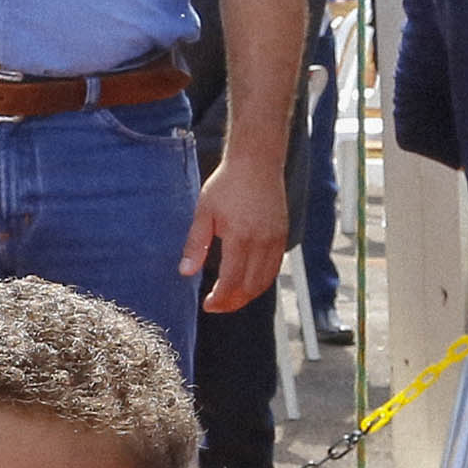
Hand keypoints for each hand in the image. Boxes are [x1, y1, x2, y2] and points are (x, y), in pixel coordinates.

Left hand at [184, 152, 288, 312]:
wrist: (257, 162)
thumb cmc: (227, 184)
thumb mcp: (203, 213)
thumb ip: (195, 244)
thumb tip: (185, 272)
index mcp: (240, 237)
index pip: (231, 281)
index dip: (220, 299)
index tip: (207, 305)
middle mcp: (262, 241)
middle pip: (250, 287)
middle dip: (232, 302)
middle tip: (216, 306)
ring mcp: (276, 239)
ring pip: (265, 281)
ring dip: (248, 295)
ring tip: (229, 299)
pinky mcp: (282, 235)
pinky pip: (274, 268)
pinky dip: (261, 282)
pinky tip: (246, 283)